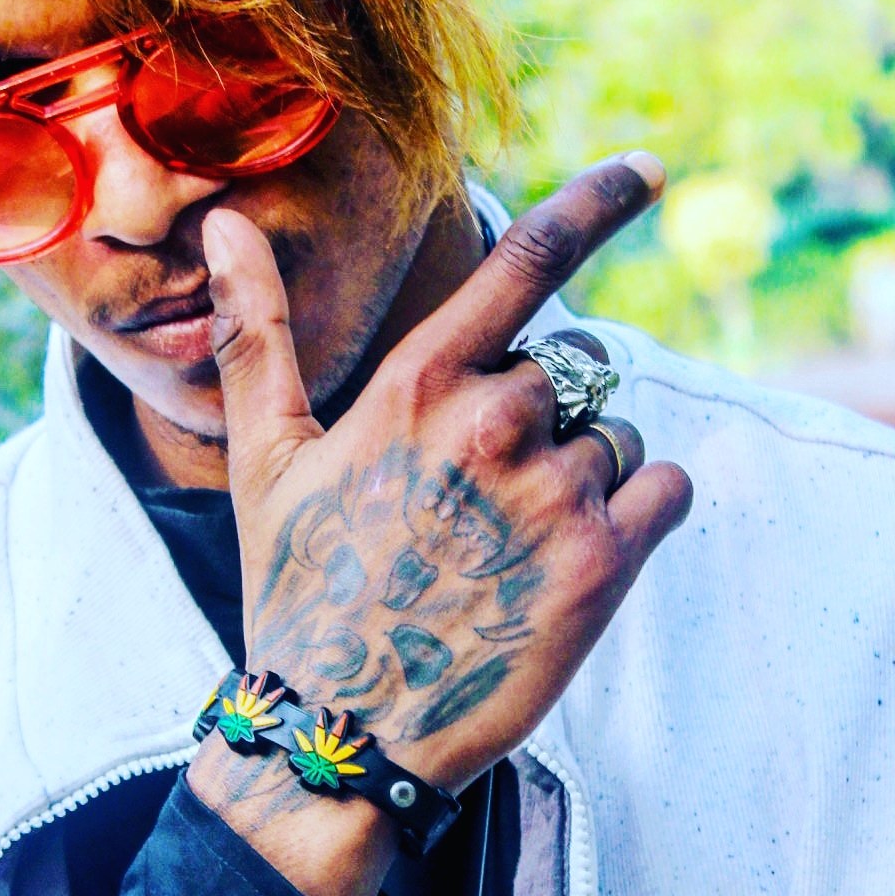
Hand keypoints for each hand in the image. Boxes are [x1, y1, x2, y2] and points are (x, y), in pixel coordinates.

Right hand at [202, 157, 693, 795]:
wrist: (342, 728)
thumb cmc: (300, 582)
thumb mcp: (266, 453)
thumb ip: (256, 329)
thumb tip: (226, 225)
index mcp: (419, 381)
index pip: (526, 261)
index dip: (598, 203)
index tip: (653, 167)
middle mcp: (494, 420)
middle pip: (570, 368)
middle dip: (537, 416)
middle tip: (473, 496)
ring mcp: (553, 493)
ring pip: (617, 433)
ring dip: (581, 473)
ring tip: (506, 543)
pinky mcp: (603, 564)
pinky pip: (668, 486)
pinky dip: (640, 511)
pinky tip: (569, 558)